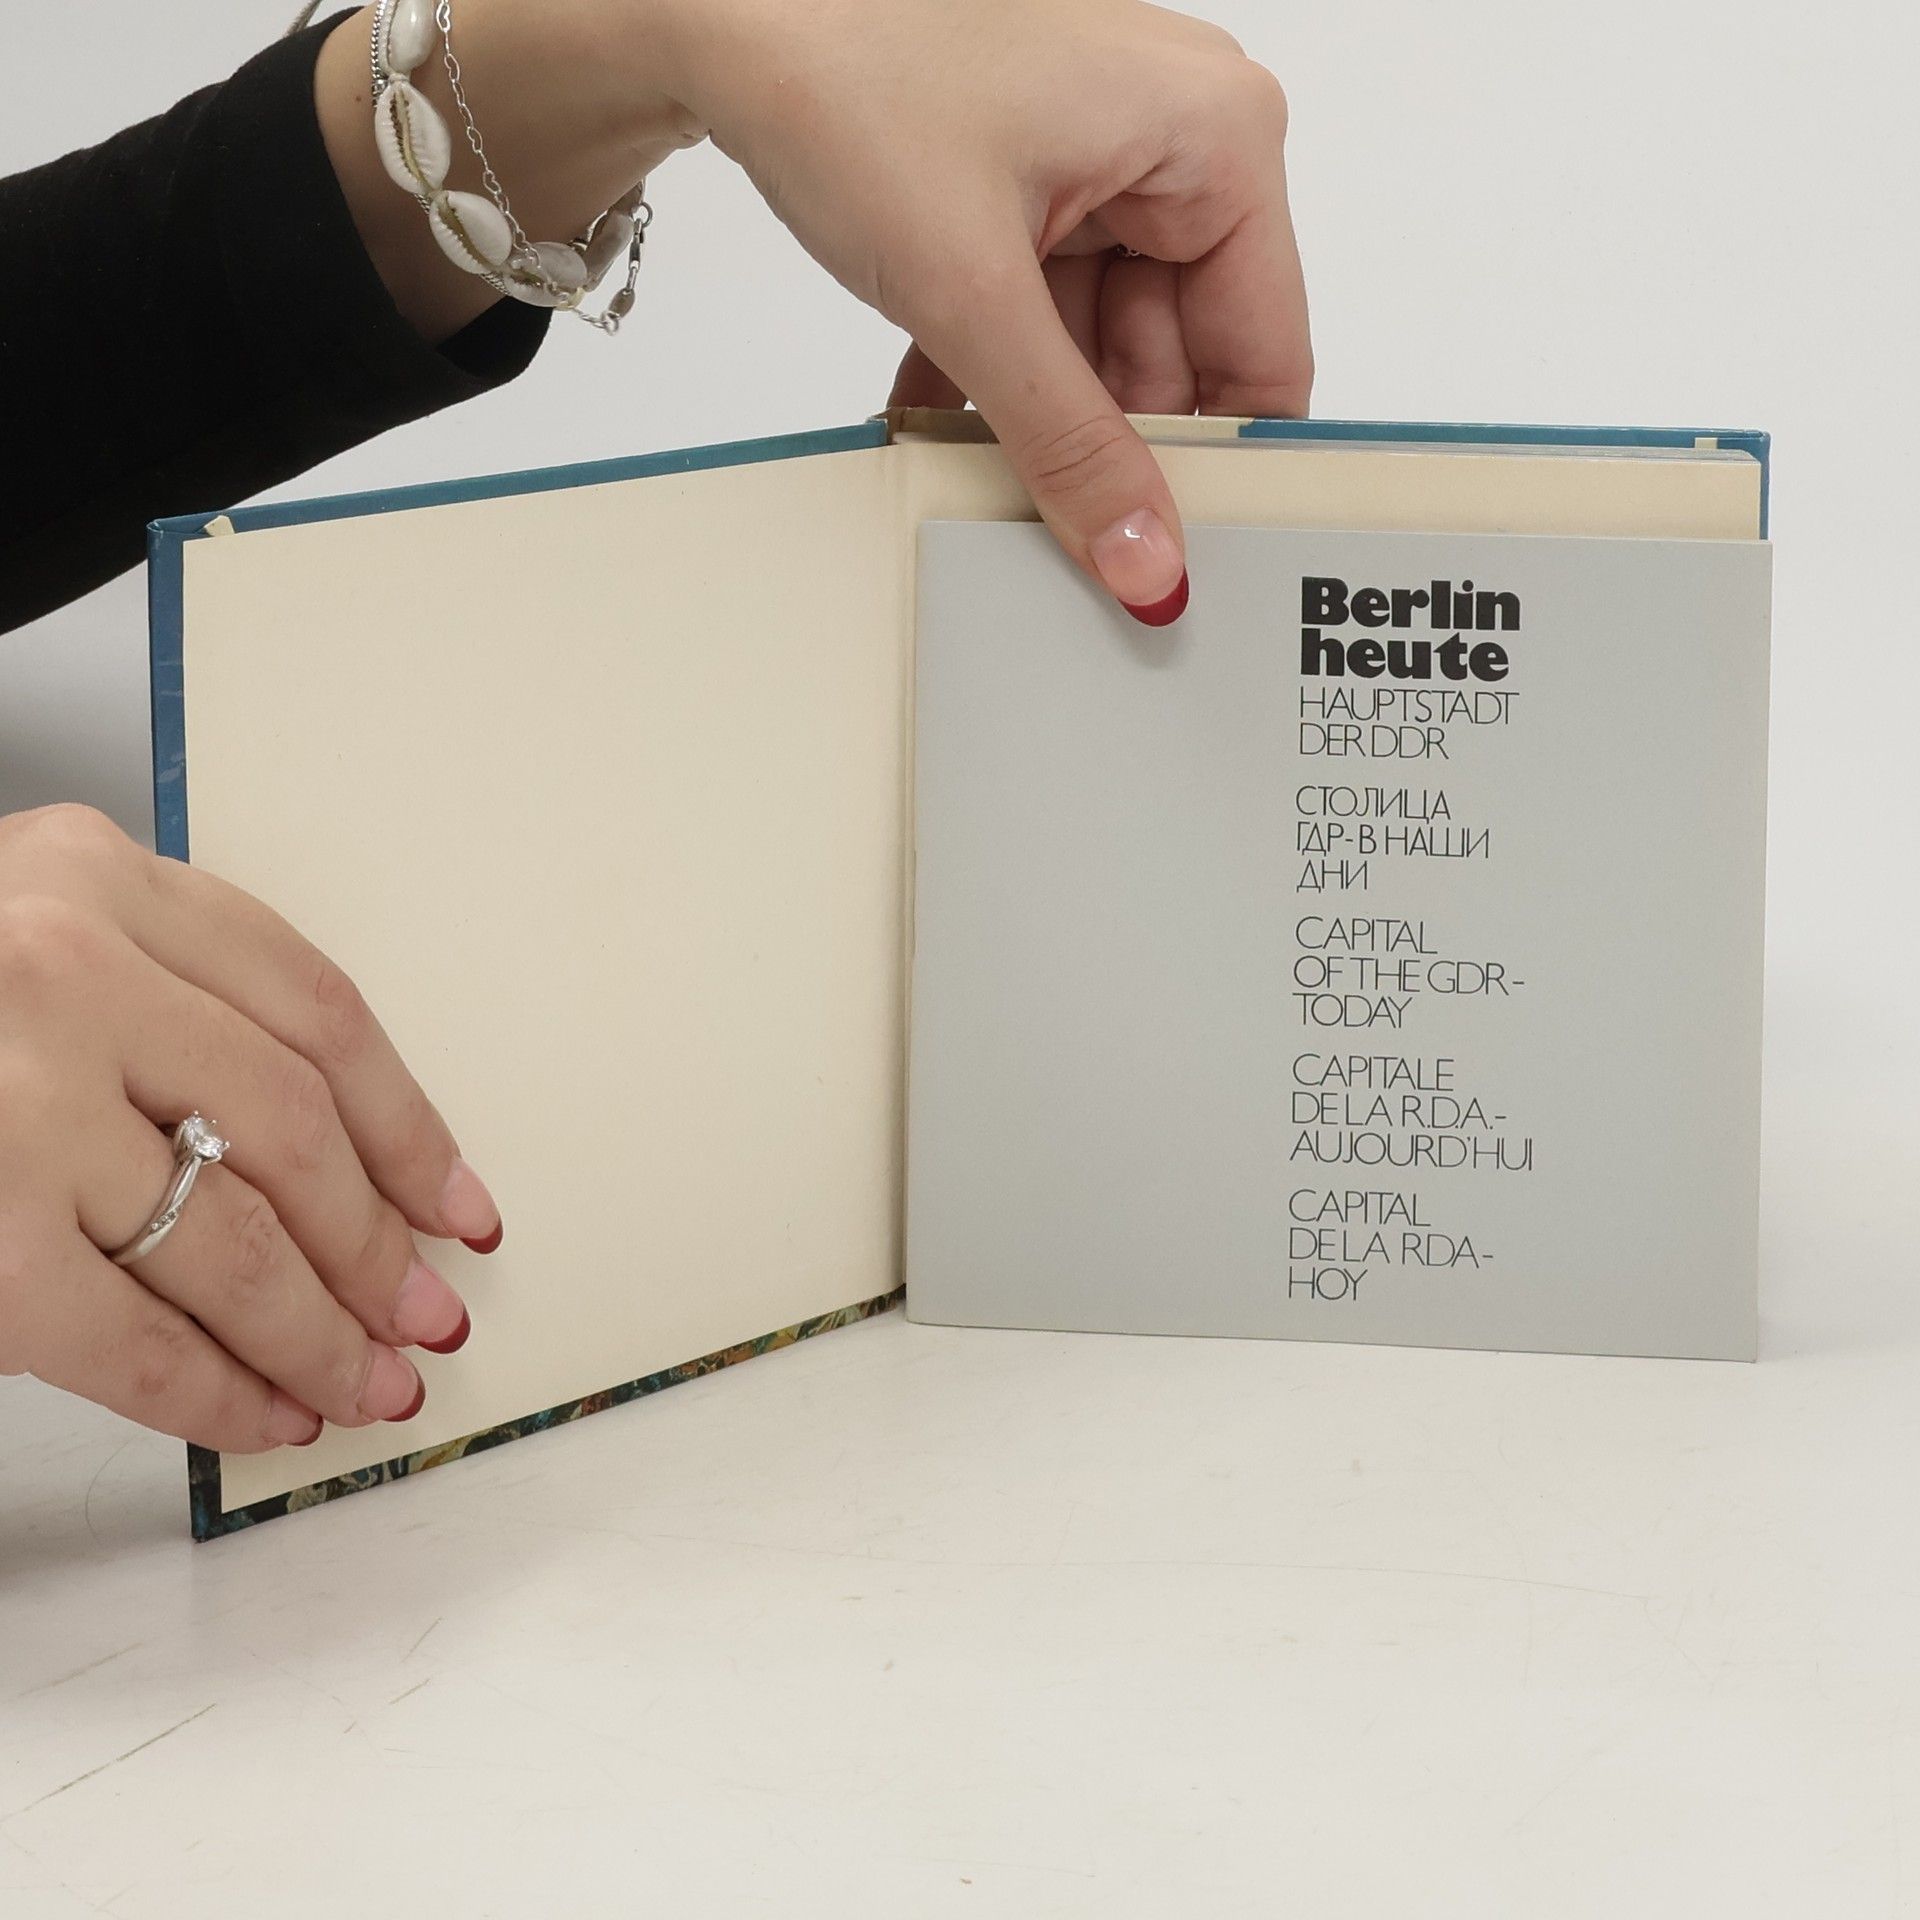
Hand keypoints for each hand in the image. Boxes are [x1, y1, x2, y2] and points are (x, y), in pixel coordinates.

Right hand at [0, 807, 501, 1451]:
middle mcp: (62, 965)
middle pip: (292, 1130)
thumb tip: (340, 1173)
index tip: (457, 1207)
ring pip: (229, 1236)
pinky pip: (124, 1332)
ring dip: (317, 1332)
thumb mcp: (29, 936)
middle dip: (375, 1246)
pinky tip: (260, 1417)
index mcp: (95, 876)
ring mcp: (9, 1096)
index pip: (318, 1014)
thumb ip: (158, 1006)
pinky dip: (211, 1391)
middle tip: (425, 1316)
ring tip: (367, 1382)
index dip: (411, 1126)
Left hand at [654, 0, 1312, 619]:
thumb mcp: (974, 294)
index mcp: (1220, 136)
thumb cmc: (846, 73)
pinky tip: (941, 409)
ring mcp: (1106, 159)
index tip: (1167, 555)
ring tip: (975, 454)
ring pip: (1102, 346)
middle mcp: (1180, 138)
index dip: (1215, 467)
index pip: (1265, 351)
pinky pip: (1048, 312)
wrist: (721, 9)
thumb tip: (1145, 561)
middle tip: (1056, 526)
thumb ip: (1070, 445)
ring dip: (1034, 413)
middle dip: (1105, 441)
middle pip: (1181, 356)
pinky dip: (997, 369)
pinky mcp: (1039, 180)